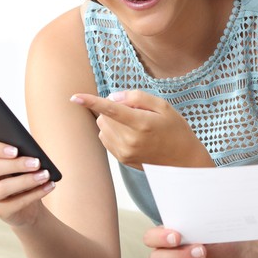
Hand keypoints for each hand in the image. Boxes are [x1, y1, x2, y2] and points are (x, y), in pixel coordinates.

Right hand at [0, 138, 55, 226]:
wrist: (27, 205)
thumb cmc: (22, 176)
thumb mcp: (20, 163)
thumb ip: (21, 155)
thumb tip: (32, 153)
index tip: (16, 150)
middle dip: (17, 165)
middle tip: (37, 162)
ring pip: (3, 187)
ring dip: (27, 180)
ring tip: (45, 175)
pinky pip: (16, 202)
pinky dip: (36, 193)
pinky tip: (48, 186)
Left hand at [70, 91, 210, 168]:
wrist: (183, 160)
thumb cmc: (175, 130)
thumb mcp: (163, 106)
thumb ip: (137, 97)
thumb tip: (113, 97)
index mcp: (142, 124)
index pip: (111, 110)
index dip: (91, 102)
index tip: (74, 97)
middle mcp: (130, 140)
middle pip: (104, 117)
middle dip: (112, 108)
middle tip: (135, 111)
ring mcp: (125, 152)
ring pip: (102, 127)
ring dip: (111, 120)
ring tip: (134, 124)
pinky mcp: (122, 159)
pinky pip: (105, 138)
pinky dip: (112, 131)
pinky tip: (129, 133)